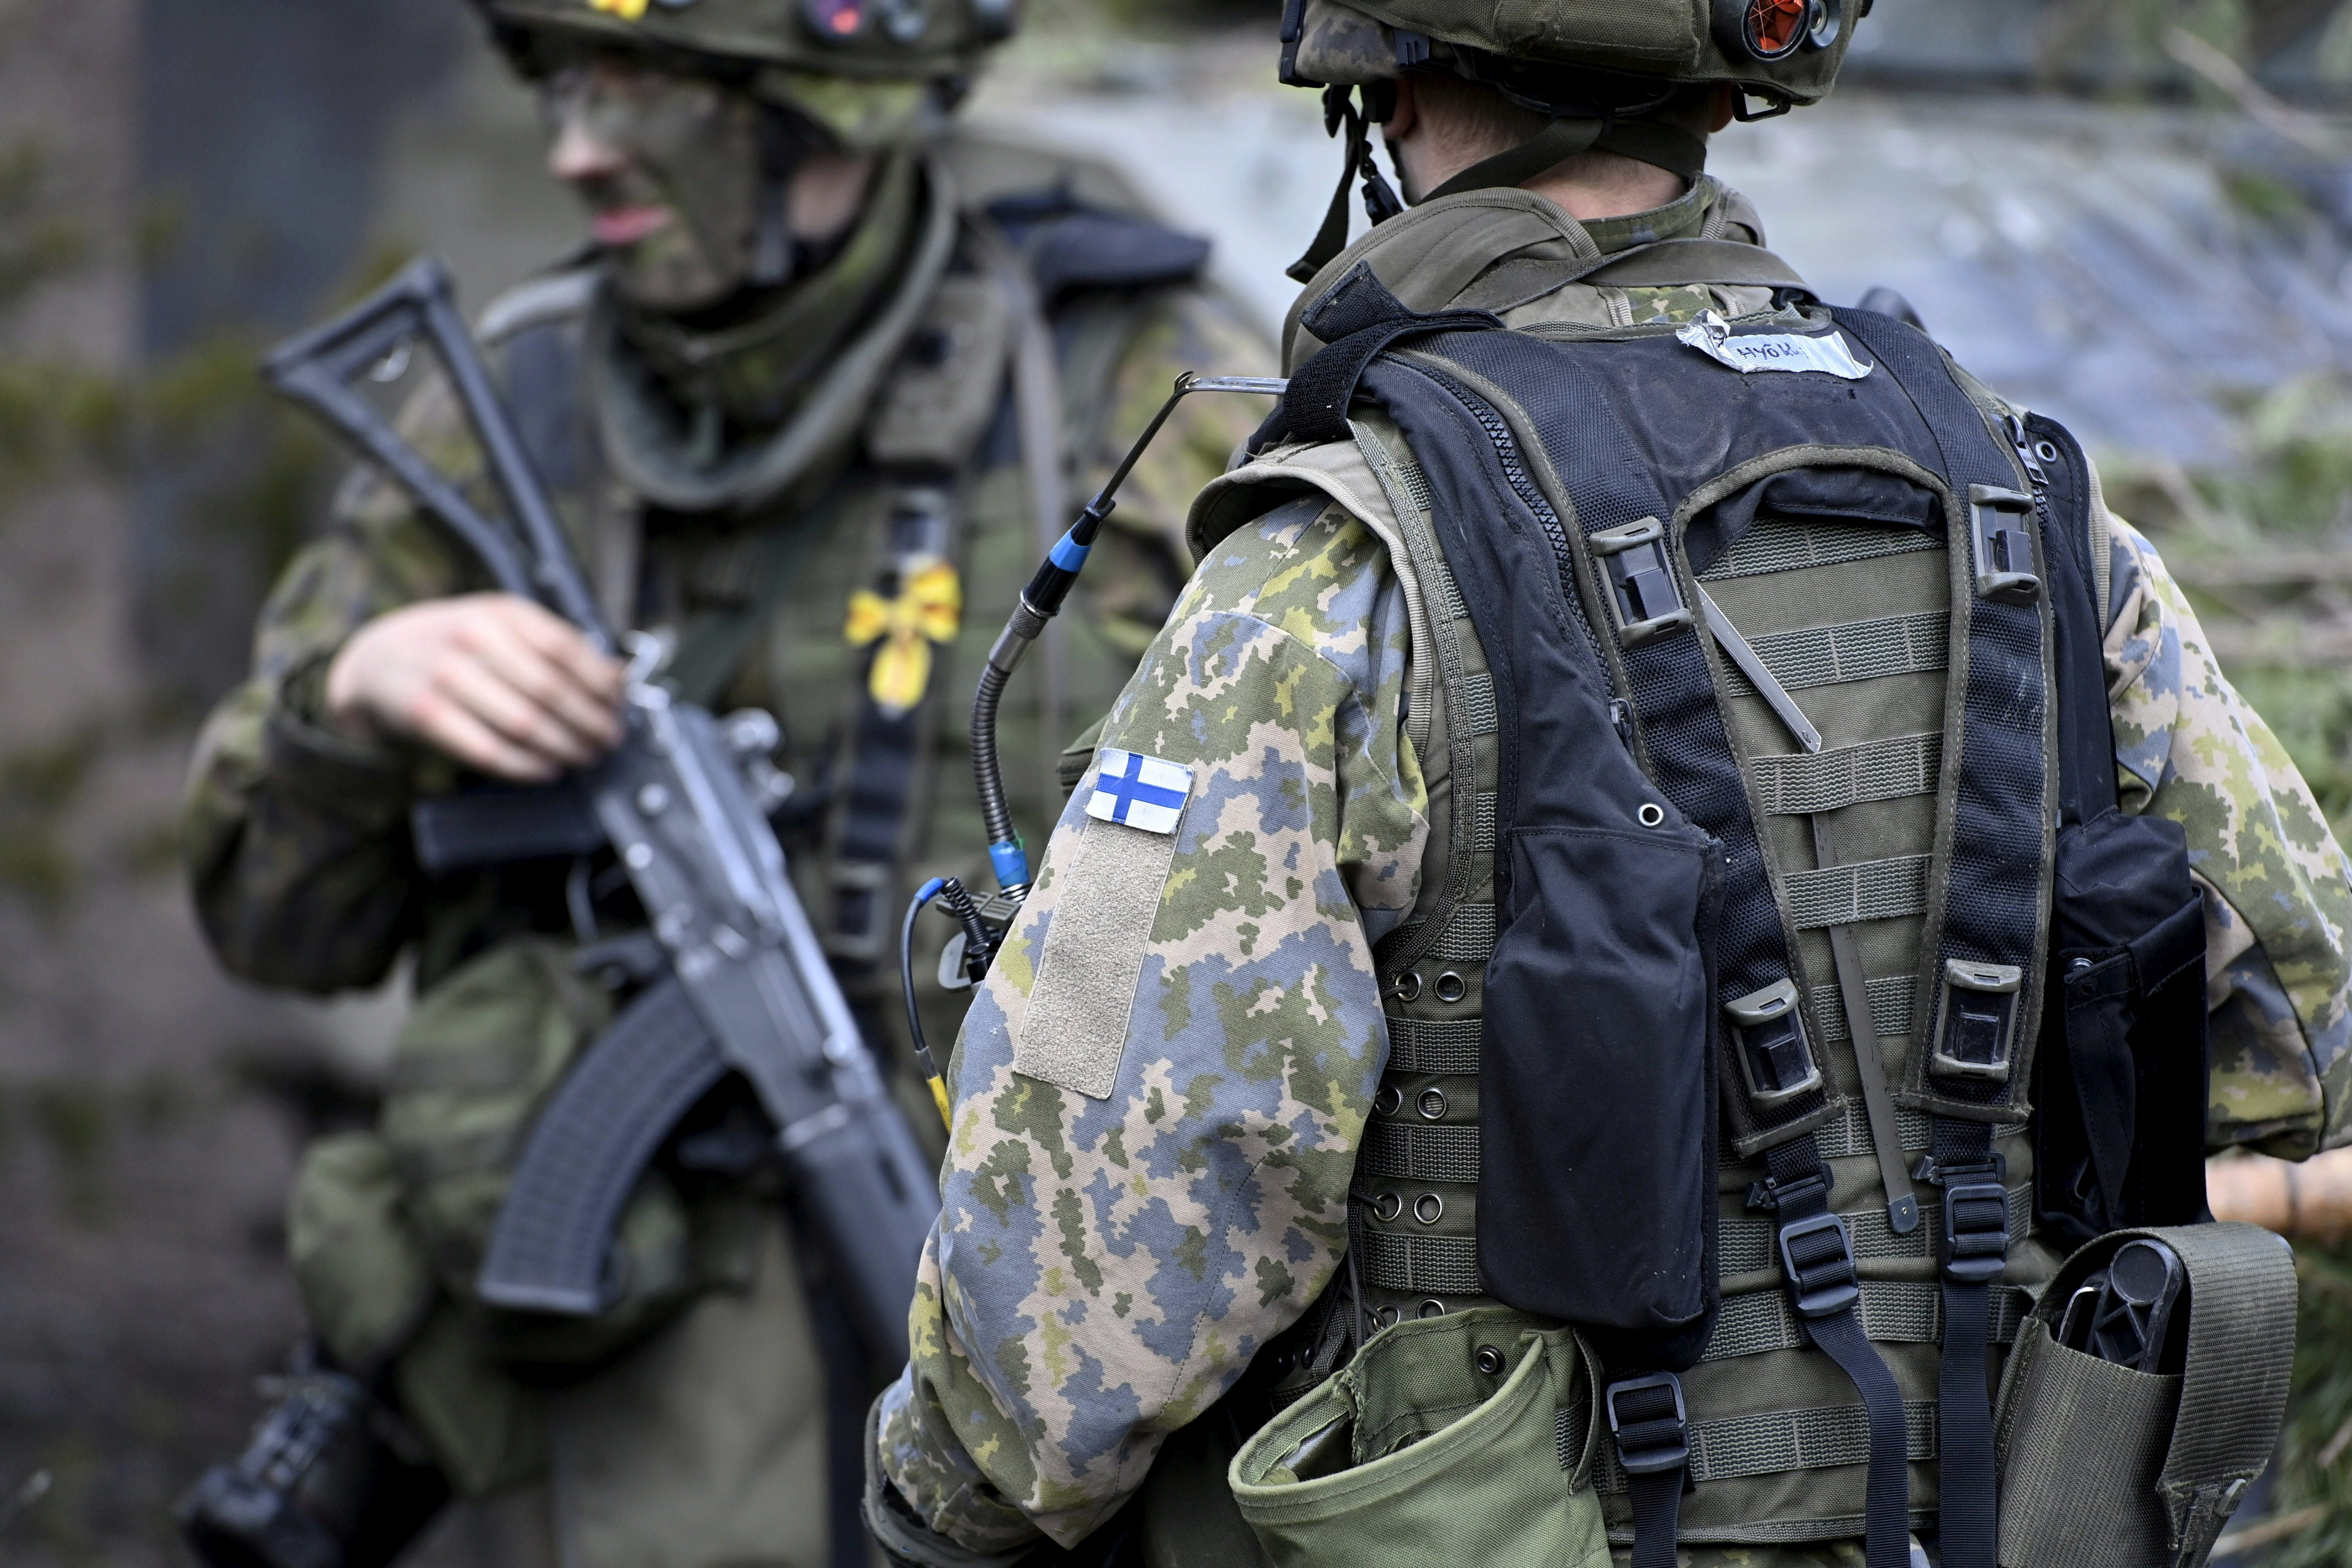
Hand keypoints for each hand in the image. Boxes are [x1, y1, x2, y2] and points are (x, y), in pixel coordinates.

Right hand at [324, 593, 626, 780]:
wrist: (378, 659)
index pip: (566, 648)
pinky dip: (526, 766)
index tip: (621, 707)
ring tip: (584, 758)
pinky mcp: (426, 714)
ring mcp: (446, 676)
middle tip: (609, 741)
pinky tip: (546, 770)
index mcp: (501, 613)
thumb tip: (620, 676)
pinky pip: (488, 750)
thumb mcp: (504, 627)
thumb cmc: (456, 645)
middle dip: (589, 722)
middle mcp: (473, 638)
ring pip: (524, 723)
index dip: (601, 684)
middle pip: (550, 689)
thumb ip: (558, 646)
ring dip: (564, 748)